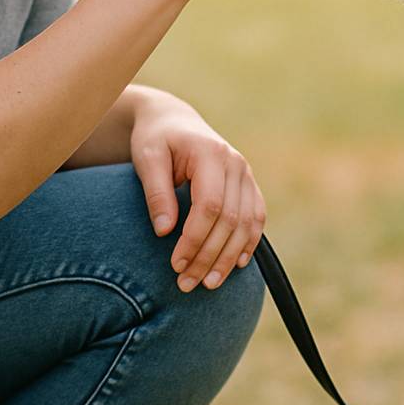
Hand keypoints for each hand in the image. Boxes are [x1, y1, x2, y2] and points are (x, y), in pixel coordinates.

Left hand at [129, 89, 266, 291]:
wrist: (173, 121)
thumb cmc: (156, 140)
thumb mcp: (147, 158)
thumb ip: (156, 192)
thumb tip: (165, 230)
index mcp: (211, 153)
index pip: (210, 205)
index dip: (195, 239)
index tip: (175, 264)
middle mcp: (236, 163)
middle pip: (230, 219)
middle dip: (209, 256)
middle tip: (186, 283)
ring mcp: (246, 174)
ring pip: (247, 223)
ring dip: (229, 257)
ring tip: (209, 283)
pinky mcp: (248, 184)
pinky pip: (257, 217)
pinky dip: (249, 242)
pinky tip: (237, 264)